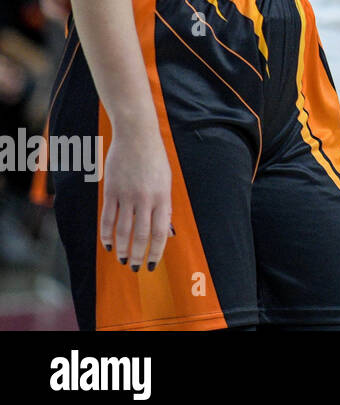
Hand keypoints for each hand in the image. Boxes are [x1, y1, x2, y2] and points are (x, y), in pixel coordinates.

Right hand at [100, 123, 171, 271]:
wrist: (137, 136)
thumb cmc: (155, 160)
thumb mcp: (166, 182)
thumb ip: (165, 207)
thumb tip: (167, 232)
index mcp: (162, 197)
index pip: (160, 232)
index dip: (156, 251)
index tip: (152, 265)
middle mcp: (145, 198)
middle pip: (141, 235)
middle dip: (138, 255)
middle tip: (135, 268)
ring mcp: (127, 195)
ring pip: (123, 230)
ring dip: (122, 248)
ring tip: (122, 259)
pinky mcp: (111, 191)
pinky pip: (108, 218)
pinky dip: (106, 234)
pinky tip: (108, 244)